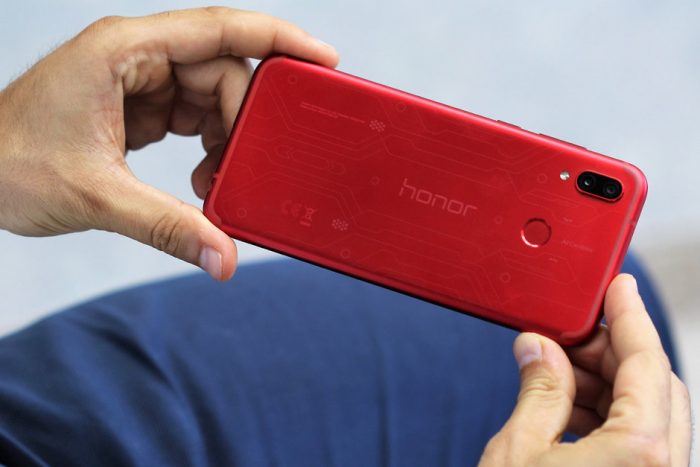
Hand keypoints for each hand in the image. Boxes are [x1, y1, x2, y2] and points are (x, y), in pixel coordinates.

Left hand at [0, 7, 337, 279]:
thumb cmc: (7, 164)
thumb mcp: (95, 195)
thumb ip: (167, 226)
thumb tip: (223, 256)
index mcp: (123, 51)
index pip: (219, 29)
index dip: (278, 39)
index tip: (322, 58)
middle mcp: (137, 56)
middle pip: (224, 70)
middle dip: (244, 121)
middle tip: (248, 167)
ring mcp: (139, 81)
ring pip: (214, 96)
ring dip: (227, 139)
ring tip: (218, 181)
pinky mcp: (140, 106)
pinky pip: (196, 116)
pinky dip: (210, 147)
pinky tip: (204, 178)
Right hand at [479, 274, 690, 465]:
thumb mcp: (519, 450)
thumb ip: (538, 391)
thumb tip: (540, 350)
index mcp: (640, 452)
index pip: (647, 362)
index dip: (630, 315)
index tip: (619, 287)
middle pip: (653, 386)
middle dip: (608, 353)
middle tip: (567, 336)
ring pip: (648, 416)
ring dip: (604, 386)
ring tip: (555, 374)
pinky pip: (638, 445)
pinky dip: (605, 419)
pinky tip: (563, 410)